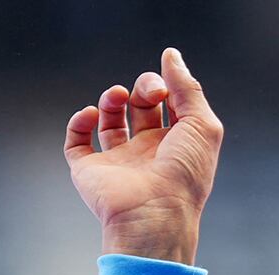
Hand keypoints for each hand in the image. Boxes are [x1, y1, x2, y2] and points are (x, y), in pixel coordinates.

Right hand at [61, 47, 222, 265]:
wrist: (154, 213)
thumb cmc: (184, 175)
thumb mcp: (202, 124)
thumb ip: (188, 87)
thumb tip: (171, 55)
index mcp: (175, 143)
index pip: (169, 104)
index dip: (167, 86)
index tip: (166, 85)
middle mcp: (147, 152)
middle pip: (140, 106)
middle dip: (143, 88)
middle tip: (148, 93)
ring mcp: (118, 161)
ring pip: (109, 120)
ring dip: (110, 99)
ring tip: (116, 95)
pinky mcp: (90, 170)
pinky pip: (76, 141)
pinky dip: (79, 121)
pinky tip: (91, 114)